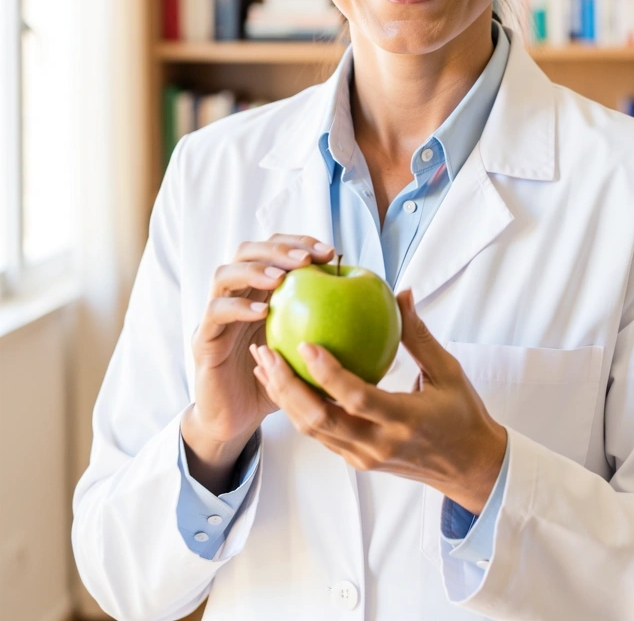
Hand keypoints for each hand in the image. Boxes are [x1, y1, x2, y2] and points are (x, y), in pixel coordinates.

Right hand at [181, 233, 333, 493]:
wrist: (238, 420)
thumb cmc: (284, 383)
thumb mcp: (318, 350)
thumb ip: (348, 322)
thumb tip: (398, 299)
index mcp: (262, 290)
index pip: (278, 250)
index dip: (302, 244)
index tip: (331, 252)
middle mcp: (237, 294)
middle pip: (248, 250)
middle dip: (277, 248)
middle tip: (306, 260)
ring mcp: (216, 314)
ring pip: (225, 274)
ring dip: (254, 271)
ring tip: (282, 279)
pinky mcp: (203, 340)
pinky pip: (215, 314)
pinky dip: (237, 308)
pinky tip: (262, 312)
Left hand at [250, 288, 506, 514]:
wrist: (470, 468)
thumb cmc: (463, 414)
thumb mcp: (448, 371)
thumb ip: (419, 334)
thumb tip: (401, 293)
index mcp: (405, 420)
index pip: (357, 398)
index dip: (328, 373)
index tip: (306, 343)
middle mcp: (379, 444)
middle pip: (320, 419)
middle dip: (287, 386)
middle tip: (267, 351)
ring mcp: (365, 457)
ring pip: (313, 430)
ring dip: (284, 397)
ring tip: (264, 363)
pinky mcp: (357, 461)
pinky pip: (320, 434)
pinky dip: (297, 408)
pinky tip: (284, 382)